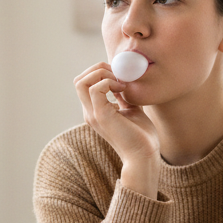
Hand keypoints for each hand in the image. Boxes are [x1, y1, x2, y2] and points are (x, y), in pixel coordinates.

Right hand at [74, 63, 159, 197]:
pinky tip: (122, 89)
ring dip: (101, 74)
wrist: (144, 154)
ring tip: (119, 81)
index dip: (99, 73)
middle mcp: (90, 112)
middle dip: (97, 69)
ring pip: (81, 82)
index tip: (119, 76)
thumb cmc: (141, 135)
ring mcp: (93, 114)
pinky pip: (95, 89)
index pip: (84, 84)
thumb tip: (123, 81)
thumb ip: (123, 96)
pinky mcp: (100, 115)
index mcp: (95, 111)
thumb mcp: (131, 108)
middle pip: (78, 80)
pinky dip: (108, 82)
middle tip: (117, 74)